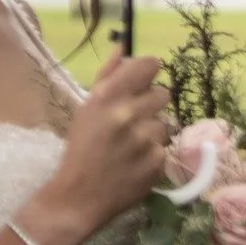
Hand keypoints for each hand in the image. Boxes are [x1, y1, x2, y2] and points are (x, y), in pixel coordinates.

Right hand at [45, 49, 172, 227]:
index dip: (148, 72)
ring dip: (153, 132)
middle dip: (151, 105)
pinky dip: (153, 154)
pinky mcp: (158, 161)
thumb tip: (123, 47)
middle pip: (163, 94)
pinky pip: (165, 148)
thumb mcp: (86, 109)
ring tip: (132, 146)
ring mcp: (146, 139)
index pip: (149, 65)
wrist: (78, 197)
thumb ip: (108, 77)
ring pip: (166, 123)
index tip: (143, 81)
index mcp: (108, 97)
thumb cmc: (81, 149)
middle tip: (133, 120)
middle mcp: (129, 113)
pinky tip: (135, 163)